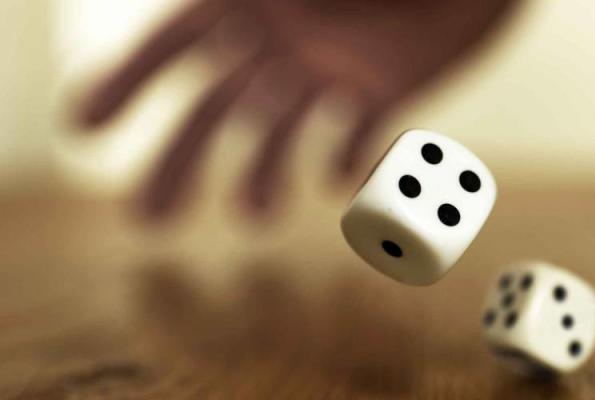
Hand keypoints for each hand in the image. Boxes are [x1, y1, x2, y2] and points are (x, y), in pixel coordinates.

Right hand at [76, 0, 517, 218]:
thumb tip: (226, 23)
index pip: (174, 41)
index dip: (125, 81)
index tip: (85, 131)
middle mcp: (283, 36)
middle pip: (215, 104)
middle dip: (180, 160)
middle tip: (148, 222)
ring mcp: (333, 65)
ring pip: (281, 131)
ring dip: (263, 174)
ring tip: (256, 217)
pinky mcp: (386, 88)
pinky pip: (358, 136)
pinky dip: (348, 159)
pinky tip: (341, 176)